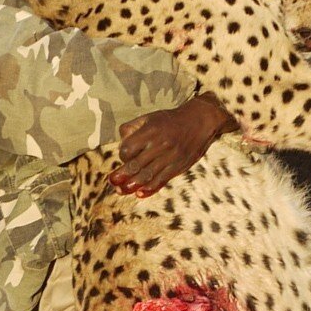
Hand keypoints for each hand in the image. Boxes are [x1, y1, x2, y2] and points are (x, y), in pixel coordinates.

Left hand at [114, 96, 233, 194]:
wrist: (199, 122)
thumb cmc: (170, 120)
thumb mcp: (150, 117)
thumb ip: (133, 127)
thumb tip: (121, 141)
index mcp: (150, 131)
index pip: (129, 148)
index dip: (123, 155)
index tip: (124, 157)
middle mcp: (160, 145)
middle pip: (136, 164)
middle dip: (122, 174)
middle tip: (112, 181)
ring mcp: (170, 157)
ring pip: (147, 175)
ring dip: (132, 184)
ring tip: (121, 190)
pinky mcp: (178, 166)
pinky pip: (162, 180)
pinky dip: (150, 188)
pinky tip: (140, 194)